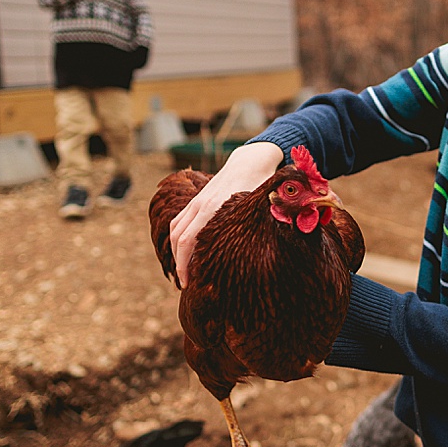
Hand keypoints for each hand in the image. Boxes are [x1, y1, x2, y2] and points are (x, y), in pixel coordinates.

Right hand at [168, 142, 283, 285]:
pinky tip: (184, 254)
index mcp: (213, 208)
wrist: (250, 160)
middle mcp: (200, 205)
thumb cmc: (261, 184)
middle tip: (186, 286)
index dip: (186, 264)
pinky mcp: (196, 201)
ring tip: (184, 273)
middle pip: (178, 239)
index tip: (191, 284)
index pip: (189, 241)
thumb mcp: (263, 204)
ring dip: (175, 253)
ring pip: (174, 231)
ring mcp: (196, 202)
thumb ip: (264, 223)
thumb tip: (272, 250)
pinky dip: (177, 240)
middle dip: (179, 265)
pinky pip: (178, 223)